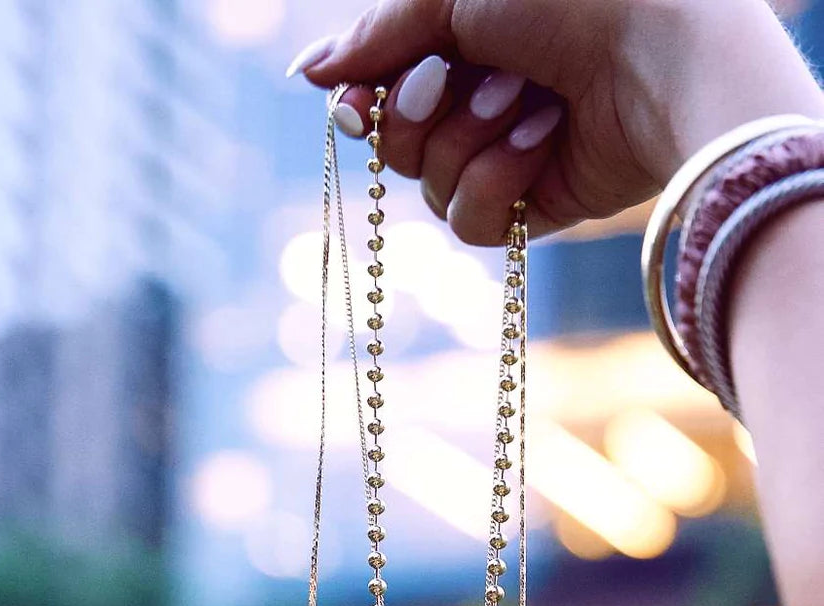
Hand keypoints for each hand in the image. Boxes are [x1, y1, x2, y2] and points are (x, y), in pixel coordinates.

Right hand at [297, 0, 823, 241]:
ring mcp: (510, 156)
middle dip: (418, 115)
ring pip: (432, 188)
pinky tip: (545, 140)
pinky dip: (501, 180)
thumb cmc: (570, 2)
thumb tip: (306, 73)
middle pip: (398, 146)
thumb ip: (378, 35)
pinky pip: (474, 223)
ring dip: (471, 139)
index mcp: (466, 41)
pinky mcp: (538, 207)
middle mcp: (483, 99)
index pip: (382, 90)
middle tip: (456, 77)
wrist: (658, 53)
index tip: (351, 104)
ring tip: (529, 98)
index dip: (362, 103)